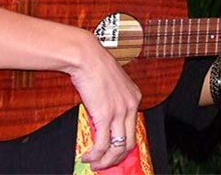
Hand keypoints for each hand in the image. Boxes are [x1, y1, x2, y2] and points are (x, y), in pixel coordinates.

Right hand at [70, 35, 141, 169]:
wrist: (86, 55)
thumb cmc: (95, 64)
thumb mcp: (111, 84)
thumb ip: (112, 101)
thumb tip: (104, 118)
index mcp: (134, 97)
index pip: (134, 129)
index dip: (123, 145)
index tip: (114, 152)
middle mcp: (130, 105)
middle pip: (129, 143)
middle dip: (116, 158)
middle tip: (105, 163)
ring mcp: (119, 112)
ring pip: (117, 148)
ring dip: (105, 161)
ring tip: (95, 164)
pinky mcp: (105, 115)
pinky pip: (102, 145)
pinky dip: (95, 155)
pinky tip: (88, 156)